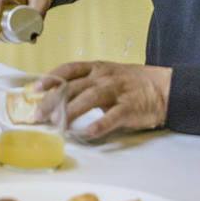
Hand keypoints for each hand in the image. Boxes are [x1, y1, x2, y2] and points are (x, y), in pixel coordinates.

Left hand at [48, 60, 170, 137]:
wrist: (164, 87)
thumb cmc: (131, 84)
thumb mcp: (106, 77)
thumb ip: (85, 85)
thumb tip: (58, 98)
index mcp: (96, 69)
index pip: (69, 69)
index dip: (51, 77)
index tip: (35, 88)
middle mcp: (104, 78)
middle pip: (74, 87)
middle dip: (54, 101)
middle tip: (39, 115)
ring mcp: (117, 91)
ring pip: (90, 98)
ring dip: (72, 111)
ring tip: (58, 124)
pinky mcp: (130, 107)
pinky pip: (114, 115)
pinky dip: (102, 123)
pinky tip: (90, 132)